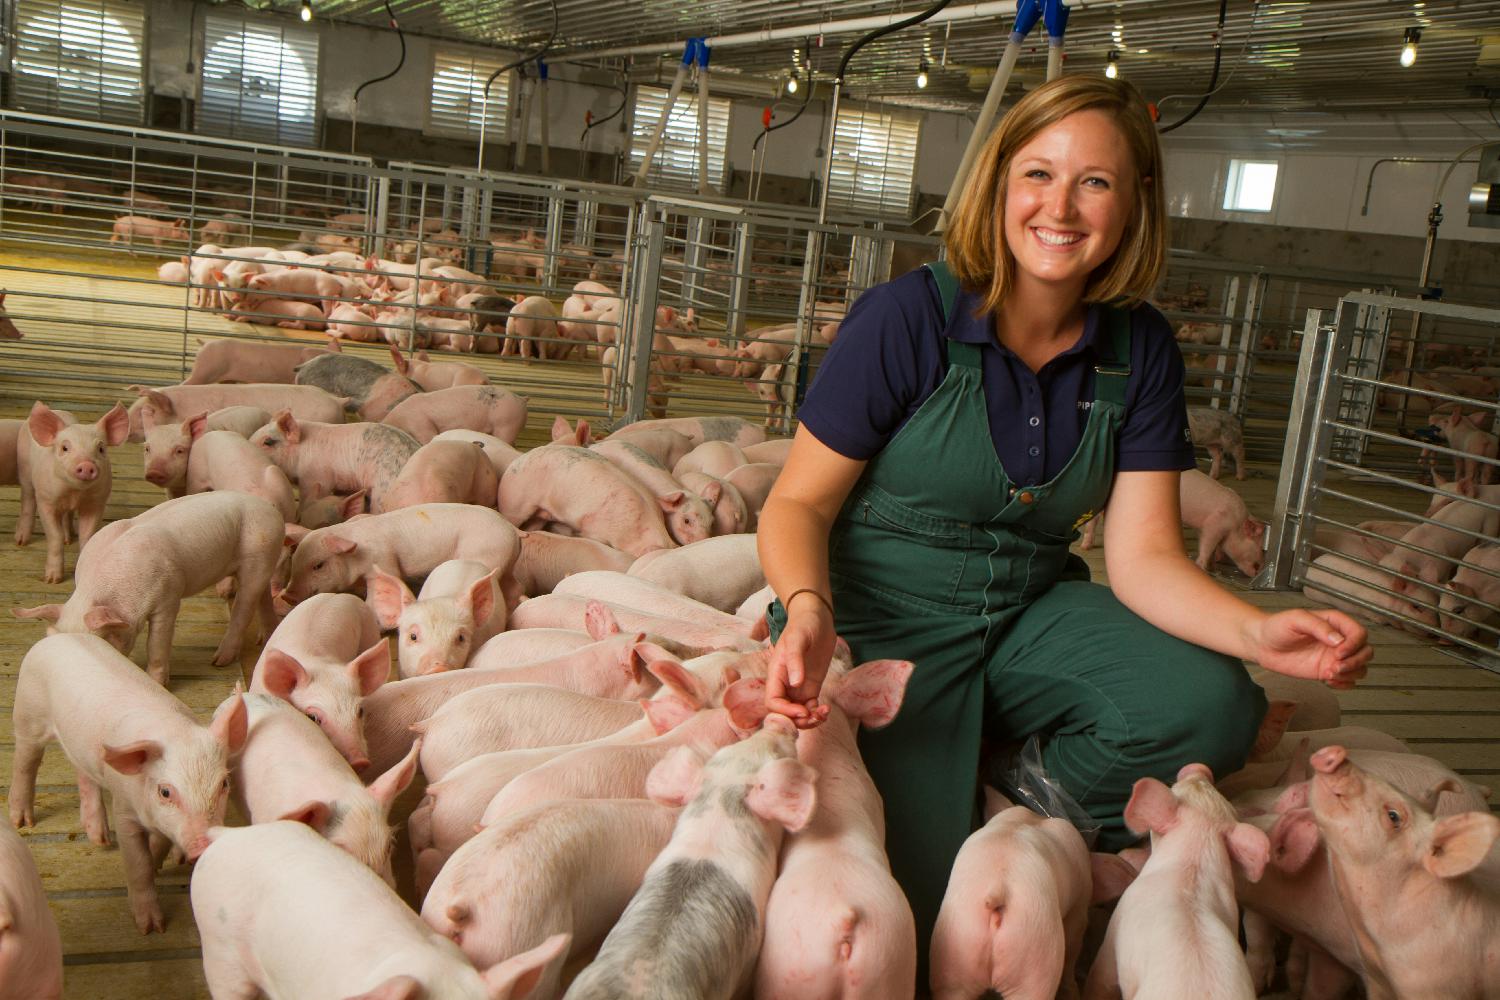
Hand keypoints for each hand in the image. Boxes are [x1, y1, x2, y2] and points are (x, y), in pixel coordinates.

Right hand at [765, 598, 835, 728]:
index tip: (802, 710)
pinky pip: (810, 708)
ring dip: (808, 720)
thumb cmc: (803, 624)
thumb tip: (795, 683)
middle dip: (797, 720)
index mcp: (776, 673)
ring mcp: (797, 687)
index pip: (772, 701)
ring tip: (822, 714)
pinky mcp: (810, 687)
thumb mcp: (797, 639)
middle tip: (814, 716)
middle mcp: (784, 684)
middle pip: (783, 712)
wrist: (817, 618)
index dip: (784, 711)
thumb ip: (795, 660)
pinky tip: (826, 710)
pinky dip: (816, 714)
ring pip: (797, 714)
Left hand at [1251, 608, 1370, 689]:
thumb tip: (1338, 640)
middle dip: (1355, 662)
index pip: (1359, 633)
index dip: (1354, 644)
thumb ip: (1318, 627)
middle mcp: (1338, 640)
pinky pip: (1348, 680)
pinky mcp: (1326, 671)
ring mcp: (1334, 657)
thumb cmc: (1277, 627)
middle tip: (1334, 666)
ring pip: (1360, 667)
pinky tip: (1329, 682)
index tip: (1339, 652)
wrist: (1262, 644)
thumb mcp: (1296, 619)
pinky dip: (1344, 684)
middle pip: (1365, 651)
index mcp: (1334, 623)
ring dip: (1350, 674)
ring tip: (1329, 674)